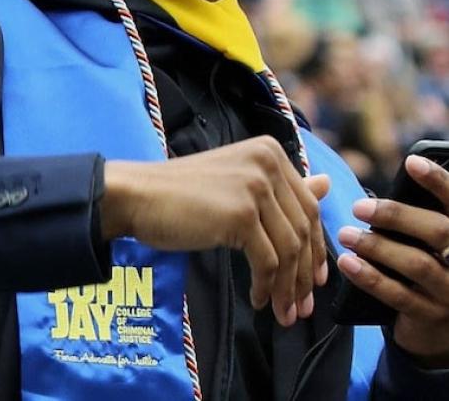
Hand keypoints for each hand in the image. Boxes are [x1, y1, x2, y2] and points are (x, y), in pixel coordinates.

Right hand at [103, 136, 330, 327]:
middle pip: (302, 230)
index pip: (307, 207)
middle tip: (302, 306)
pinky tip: (258, 299)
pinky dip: (266, 286)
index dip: (314, 248)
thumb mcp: (236, 184)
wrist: (136, 195)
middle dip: (305, 275)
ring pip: (288, 250)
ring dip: (287, 288)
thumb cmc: (180, 193)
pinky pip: (267, 261)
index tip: (314, 280)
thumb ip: (281, 187)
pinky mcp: (241, 213)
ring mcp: (254, 186)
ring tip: (282, 312)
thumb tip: (326, 183)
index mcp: (269, 151)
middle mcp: (266, 163)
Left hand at [335, 155, 448, 366]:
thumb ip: (414, 213)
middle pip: (440, 232)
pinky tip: (347, 263)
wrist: (438, 324)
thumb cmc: (425, 264)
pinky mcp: (431, 317)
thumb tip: (393, 173)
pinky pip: (400, 296)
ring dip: (377, 247)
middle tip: (358, 207)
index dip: (438, 181)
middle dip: (398, 216)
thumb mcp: (424, 238)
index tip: (411, 163)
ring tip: (344, 234)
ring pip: (419, 264)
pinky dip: (370, 278)